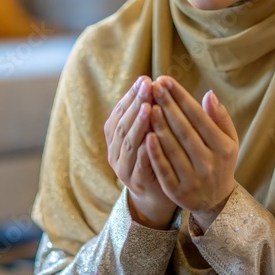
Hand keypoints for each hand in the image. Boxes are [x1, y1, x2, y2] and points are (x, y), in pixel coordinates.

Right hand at [104, 76, 176, 228]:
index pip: (120, 112)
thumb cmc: (156, 156)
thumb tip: (152, 81)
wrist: (159, 194)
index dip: (131, 96)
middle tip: (147, 86)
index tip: (145, 79)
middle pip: (123, 125)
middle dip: (135, 104)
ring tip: (148, 107)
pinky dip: (145, 151)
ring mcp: (124, 169)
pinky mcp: (137, 183)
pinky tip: (153, 138)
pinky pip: (139, 166)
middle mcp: (115, 152)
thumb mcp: (149, 132)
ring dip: (138, 124)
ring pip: (128, 143)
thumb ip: (147, 112)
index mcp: (116, 137)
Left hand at [146, 76, 238, 230]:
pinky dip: (155, 153)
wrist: (215, 201)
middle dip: (168, 106)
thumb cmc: (220, 162)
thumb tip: (209, 94)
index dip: (181, 98)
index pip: (199, 118)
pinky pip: (164, 169)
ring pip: (173, 148)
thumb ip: (220, 118)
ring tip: (148, 105)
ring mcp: (193, 179)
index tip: (166, 80)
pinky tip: (146, 135)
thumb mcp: (228, 141)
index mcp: (223, 148)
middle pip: (185, 130)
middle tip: (154, 87)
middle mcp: (209, 163)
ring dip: (159, 125)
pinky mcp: (177, 191)